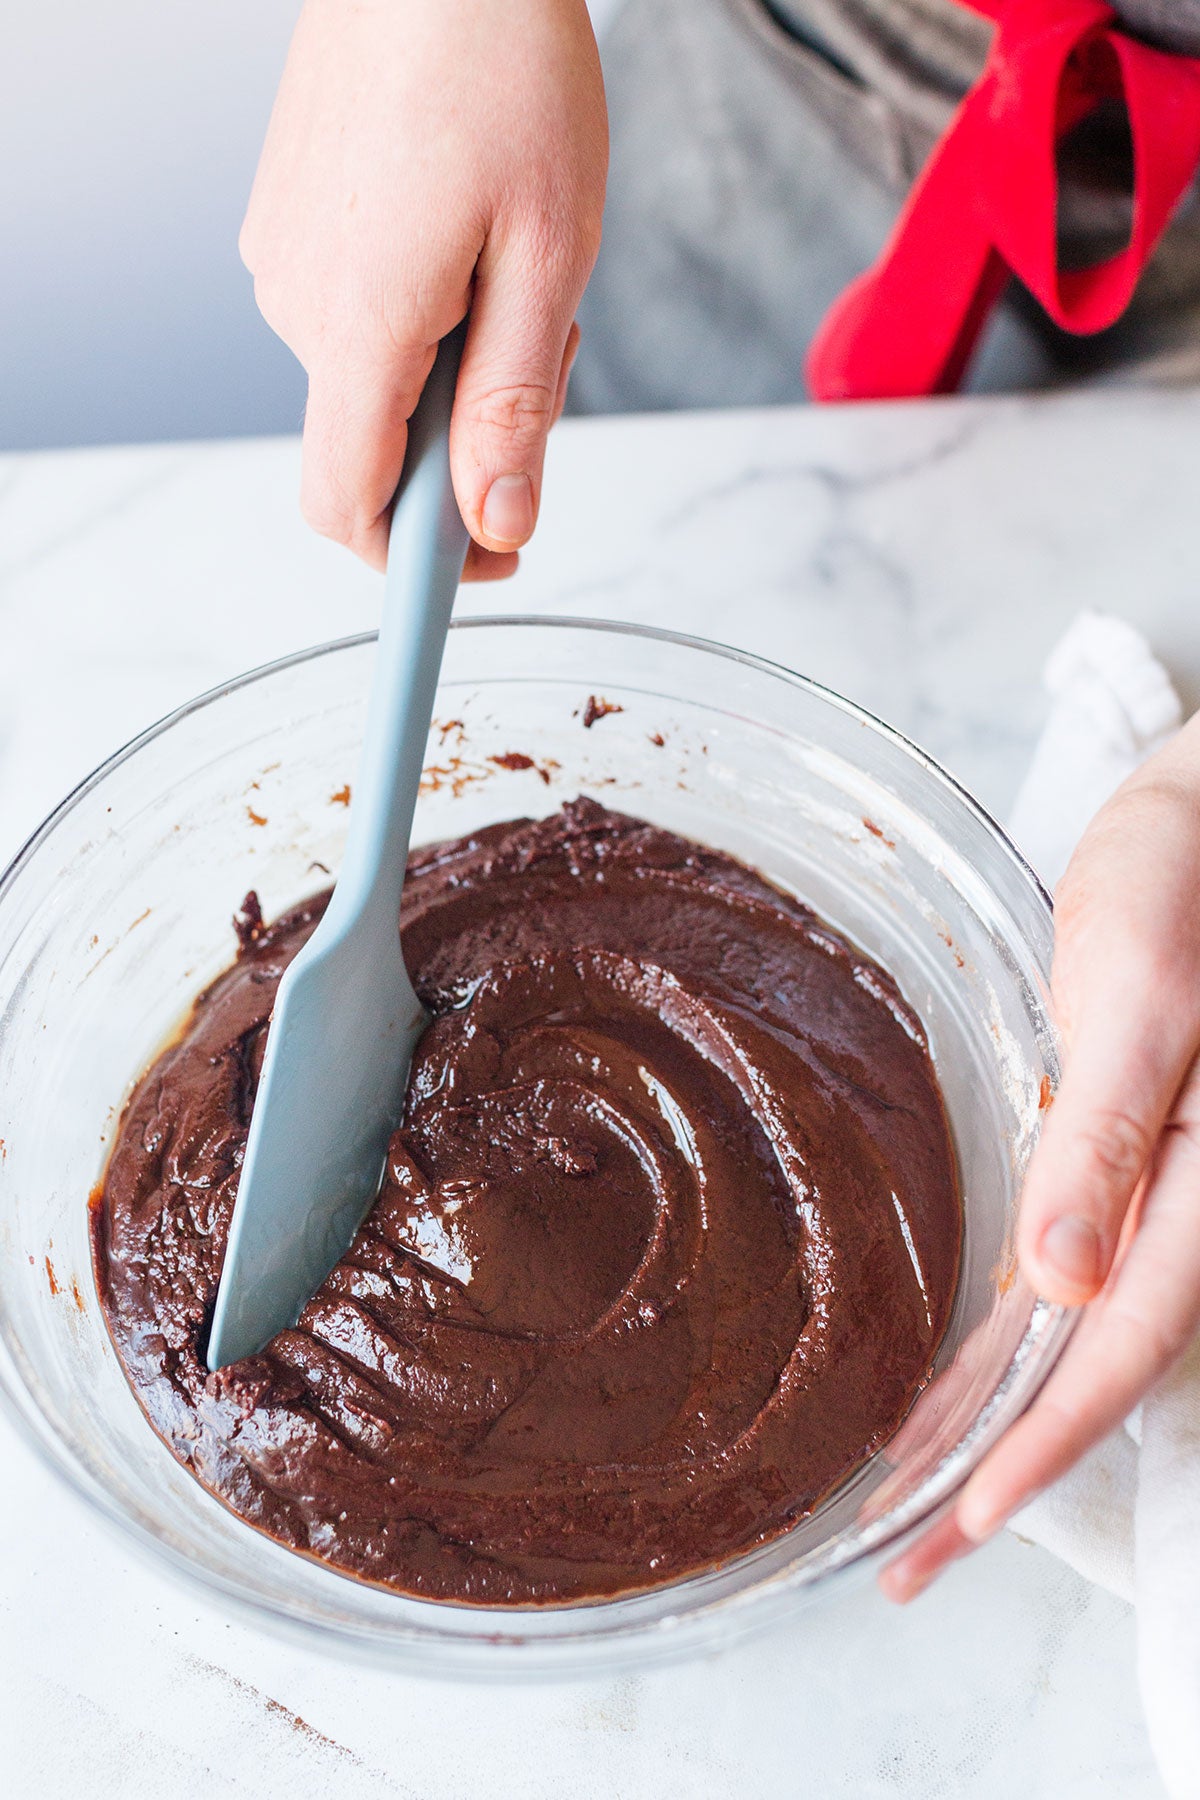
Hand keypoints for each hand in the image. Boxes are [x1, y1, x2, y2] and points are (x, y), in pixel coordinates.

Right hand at [239, 0, 606, 575]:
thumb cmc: (505, 67)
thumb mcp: (546, 254)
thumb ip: (514, 405)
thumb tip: (497, 527)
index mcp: (360, 324)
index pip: (349, 507)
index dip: (416, 561)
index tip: (489, 558)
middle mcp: (298, 303)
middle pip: (377, 445)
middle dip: (468, 434)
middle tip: (548, 342)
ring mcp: (283, 258)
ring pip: (375, 378)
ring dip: (452, 362)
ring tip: (512, 259)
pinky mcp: (287, 222)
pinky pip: (357, 314)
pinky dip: (422, 311)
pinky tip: (466, 231)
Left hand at [884, 711, 1199, 1599]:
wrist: (1199, 829)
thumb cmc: (1179, 896)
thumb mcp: (1140, 1004)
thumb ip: (1107, 1139)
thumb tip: (1065, 1280)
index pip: (1119, 1350)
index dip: (1041, 1443)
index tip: (964, 1522)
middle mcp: (1181, 1213)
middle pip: (1086, 1374)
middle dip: (995, 1470)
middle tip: (903, 1564)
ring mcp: (1150, 1196)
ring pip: (1066, 1341)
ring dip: (989, 1421)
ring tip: (907, 1499)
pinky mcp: (1115, 1164)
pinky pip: (1060, 1280)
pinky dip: (1004, 1343)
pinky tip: (954, 1380)